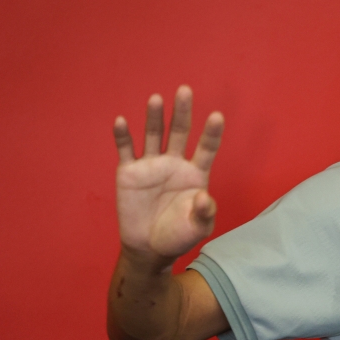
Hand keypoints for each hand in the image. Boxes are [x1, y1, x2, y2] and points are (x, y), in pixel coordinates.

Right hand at [113, 86, 223, 266]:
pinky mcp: (129, 172)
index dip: (211, 133)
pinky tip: (121, 121)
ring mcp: (151, 165)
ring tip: (156, 99)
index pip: (206, 148)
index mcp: (195, 173)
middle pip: (179, 132)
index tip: (217, 116)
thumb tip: (205, 198)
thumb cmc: (179, 236)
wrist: (150, 248)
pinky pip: (126, 150)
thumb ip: (204, 212)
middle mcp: (174, 163)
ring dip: (154, 117)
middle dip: (182, 112)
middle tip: (185, 90)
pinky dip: (123, 136)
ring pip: (153, 135)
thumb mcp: (198, 227)